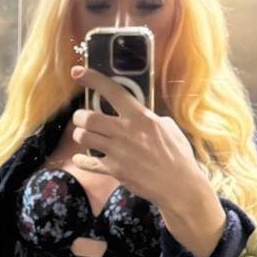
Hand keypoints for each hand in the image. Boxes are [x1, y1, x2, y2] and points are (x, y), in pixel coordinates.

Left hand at [70, 65, 225, 256]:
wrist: (179, 185)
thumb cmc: (178, 154)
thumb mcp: (167, 127)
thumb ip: (148, 118)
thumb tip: (139, 113)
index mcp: (139, 116)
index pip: (112, 91)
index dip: (92, 78)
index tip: (78, 71)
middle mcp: (125, 132)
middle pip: (88, 117)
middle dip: (79, 116)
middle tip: (81, 117)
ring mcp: (117, 152)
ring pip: (84, 137)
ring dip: (80, 135)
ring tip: (84, 135)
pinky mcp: (114, 170)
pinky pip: (89, 163)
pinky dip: (81, 160)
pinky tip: (79, 158)